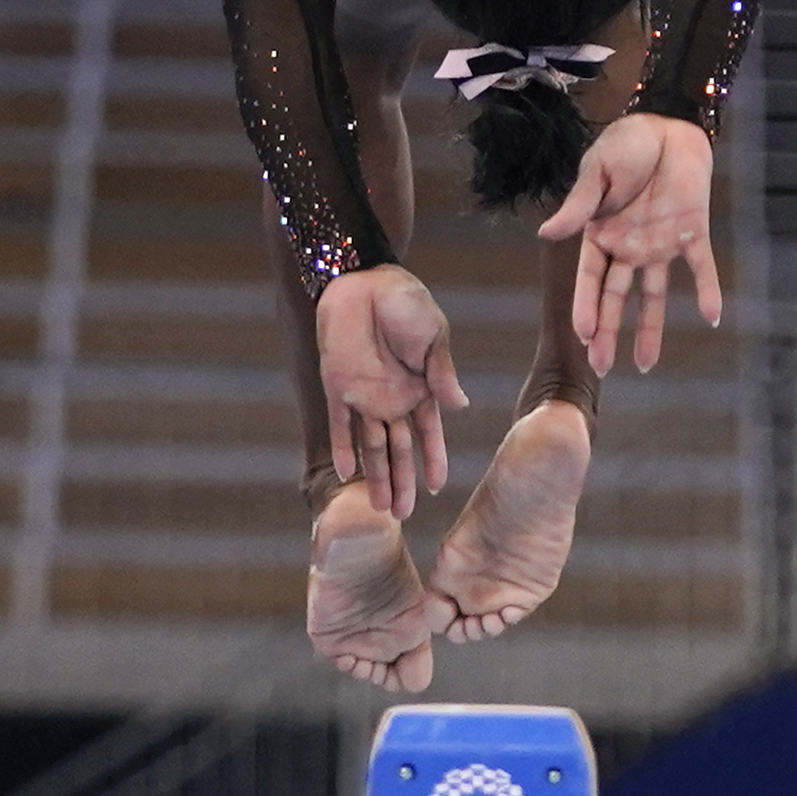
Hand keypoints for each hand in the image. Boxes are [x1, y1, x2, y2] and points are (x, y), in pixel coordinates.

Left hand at [316, 265, 467, 518]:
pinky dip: (342, 449)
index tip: (437, 488)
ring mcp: (364, 395)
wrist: (363, 280)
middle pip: (398, 449)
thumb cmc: (405, 302)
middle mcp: (392, 399)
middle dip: (402, 481)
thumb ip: (442, 372)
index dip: (432, 460)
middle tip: (404, 515)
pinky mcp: (337, 387)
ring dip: (376, 475)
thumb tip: (460, 407)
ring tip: (381, 509)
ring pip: (371, 446)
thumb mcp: (434, 335)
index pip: (428, 433)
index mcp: (420, 388)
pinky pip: (338, 425)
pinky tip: (345, 475)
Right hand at [537, 114, 720, 374]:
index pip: (590, 278)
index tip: (584, 335)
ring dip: (649, 328)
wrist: (667, 124)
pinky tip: (711, 317)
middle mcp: (628, 247)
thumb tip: (546, 234)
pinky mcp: (692, 234)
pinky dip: (707, 290)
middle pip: (616, 296)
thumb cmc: (624, 145)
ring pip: (654, 294)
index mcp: (600, 233)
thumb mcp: (596, 172)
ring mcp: (660, 244)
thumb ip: (579, 207)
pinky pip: (701, 267)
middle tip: (600, 367)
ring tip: (644, 365)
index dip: (587, 306)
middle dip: (608, 331)